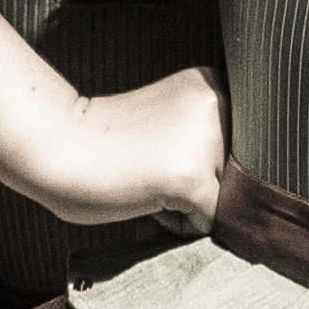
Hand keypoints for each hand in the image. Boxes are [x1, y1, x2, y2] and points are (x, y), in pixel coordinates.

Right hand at [39, 67, 229, 234]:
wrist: (54, 144)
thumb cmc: (106, 140)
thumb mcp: (171, 120)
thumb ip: (210, 136)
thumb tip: (253, 193)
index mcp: (214, 84)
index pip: (241, 148)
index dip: (202, 162)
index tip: (162, 151)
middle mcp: (218, 105)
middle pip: (236, 175)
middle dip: (199, 184)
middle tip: (148, 166)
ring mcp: (206, 141)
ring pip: (223, 199)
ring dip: (189, 203)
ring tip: (146, 179)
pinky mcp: (191, 177)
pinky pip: (206, 222)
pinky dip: (177, 223)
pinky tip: (144, 197)